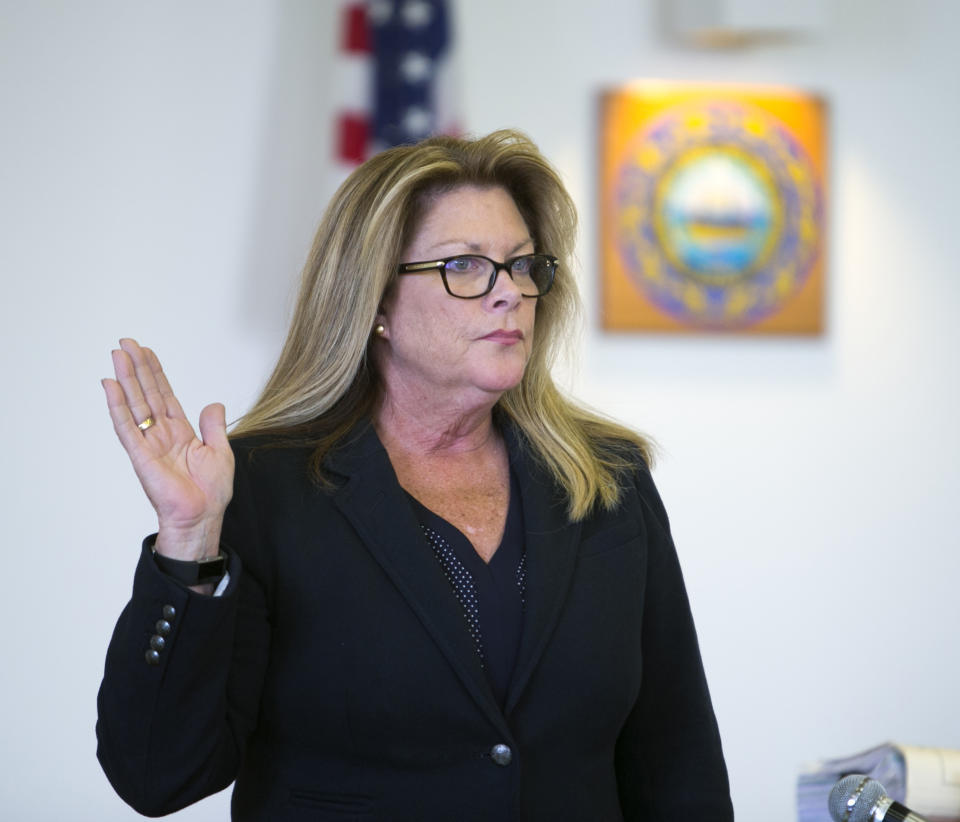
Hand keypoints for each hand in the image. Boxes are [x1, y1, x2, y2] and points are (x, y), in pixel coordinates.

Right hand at [102, 338, 234, 559]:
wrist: (202, 516)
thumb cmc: (211, 492)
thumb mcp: (220, 451)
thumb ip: (214, 426)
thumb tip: (214, 404)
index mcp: (180, 432)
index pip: (165, 395)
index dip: (156, 373)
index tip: (146, 352)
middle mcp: (161, 434)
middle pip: (146, 394)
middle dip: (136, 368)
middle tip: (125, 343)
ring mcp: (149, 443)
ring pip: (134, 405)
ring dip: (125, 379)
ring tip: (117, 355)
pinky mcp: (140, 456)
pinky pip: (126, 427)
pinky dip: (118, 406)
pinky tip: (110, 386)